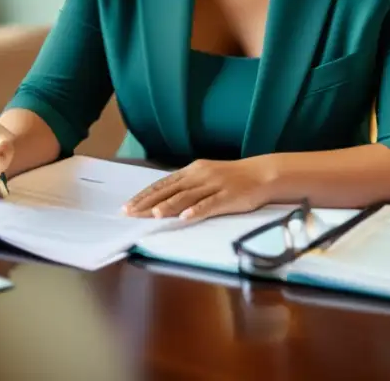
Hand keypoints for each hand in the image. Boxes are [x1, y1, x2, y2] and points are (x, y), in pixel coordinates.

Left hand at [123, 158, 276, 220]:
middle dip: (148, 202)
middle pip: (169, 190)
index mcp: (192, 171)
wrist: (262, 174)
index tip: (128, 205)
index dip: (144, 195)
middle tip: (131, 213)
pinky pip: (210, 204)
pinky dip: (197, 210)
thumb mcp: (205, 177)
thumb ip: (186, 186)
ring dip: (169, 206)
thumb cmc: (231, 178)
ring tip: (153, 215)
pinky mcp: (228, 196)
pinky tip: (186, 218)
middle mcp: (199, 176)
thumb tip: (163, 198)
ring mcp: (214, 185)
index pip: (163, 184)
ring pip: (187, 196)